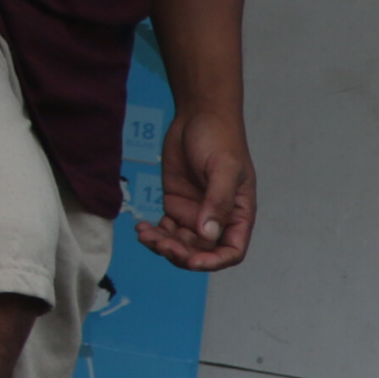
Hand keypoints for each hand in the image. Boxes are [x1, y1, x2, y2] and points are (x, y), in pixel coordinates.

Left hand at [140, 105, 254, 269]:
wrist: (199, 115)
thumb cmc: (220, 139)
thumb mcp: (224, 169)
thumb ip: (218, 202)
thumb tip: (208, 234)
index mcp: (237, 215)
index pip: (230, 251)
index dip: (213, 262)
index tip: (192, 261)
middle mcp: (217, 220)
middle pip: (202, 252)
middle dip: (182, 254)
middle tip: (162, 244)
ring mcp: (195, 213)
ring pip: (181, 244)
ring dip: (163, 246)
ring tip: (146, 235)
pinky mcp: (176, 204)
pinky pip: (165, 229)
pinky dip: (153, 233)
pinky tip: (141, 228)